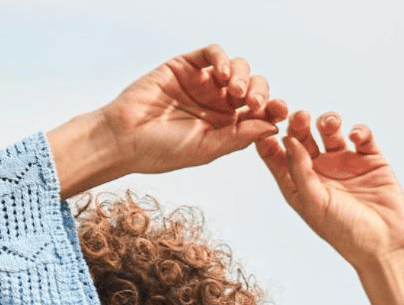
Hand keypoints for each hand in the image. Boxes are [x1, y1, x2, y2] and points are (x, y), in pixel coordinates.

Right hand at [100, 44, 287, 174]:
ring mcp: (203, 83)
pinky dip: (222, 58)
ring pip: (238, 68)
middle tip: (252, 103)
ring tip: (234, 91)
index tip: (280, 111)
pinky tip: (221, 74)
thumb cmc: (160, 152)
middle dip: (260, 92)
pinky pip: (213, 53)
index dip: (273, 108)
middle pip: (253, 87)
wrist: (124, 138)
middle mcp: (217, 103)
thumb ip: (238, 138)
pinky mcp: (186, 65)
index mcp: (226, 127)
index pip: (258, 113)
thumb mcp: (205, 149)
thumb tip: (273, 127)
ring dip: (243, 76)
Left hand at [256, 111, 403, 269]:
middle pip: (302, 137)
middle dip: (298, 123)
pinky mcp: (370, 159)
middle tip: (298, 115)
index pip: (276, 156)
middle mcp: (318, 171)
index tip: (264, 121)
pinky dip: (358, 130)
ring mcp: (344, 163)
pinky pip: (361, 135)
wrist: (384, 244)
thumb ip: (299, 171)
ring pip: (330, 131)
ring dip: (327, 121)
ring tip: (329, 124)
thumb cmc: (344, 232)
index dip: (268, 137)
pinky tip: (355, 137)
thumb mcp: (315, 203)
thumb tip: (287, 139)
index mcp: (298, 185)